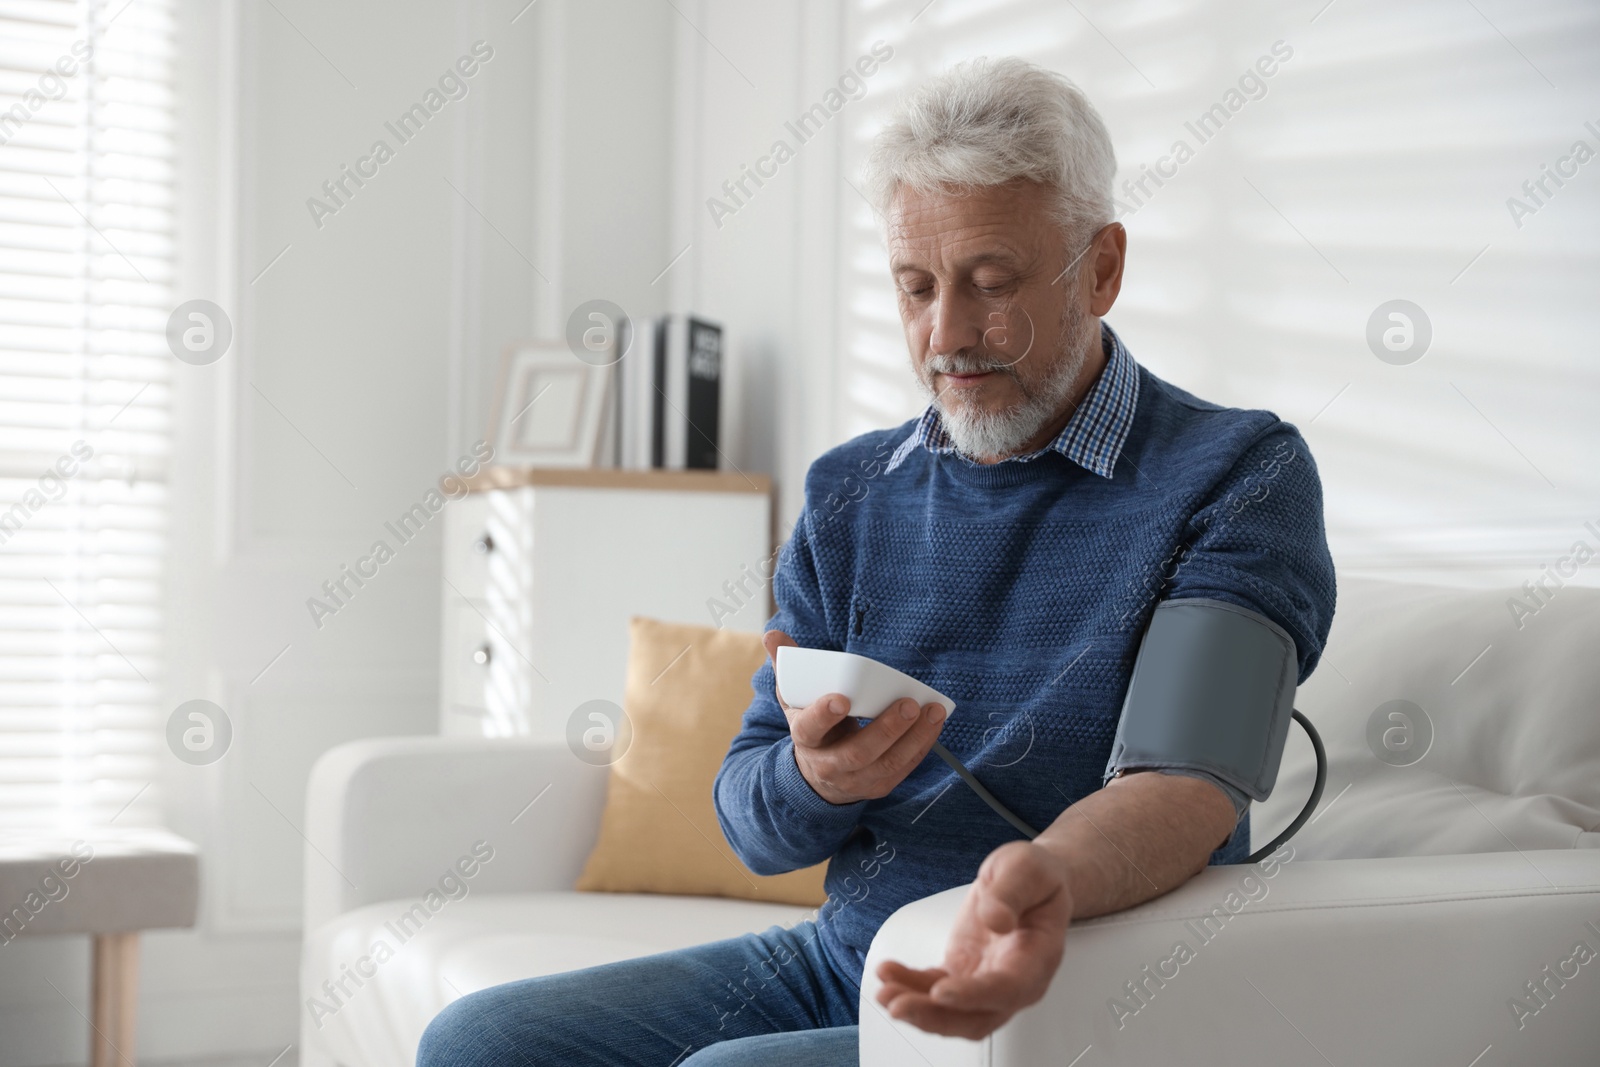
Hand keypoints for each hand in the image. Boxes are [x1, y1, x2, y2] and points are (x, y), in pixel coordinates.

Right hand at [763, 630, 947, 805]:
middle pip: (857, 752)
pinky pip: (903, 768)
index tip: (841, 698)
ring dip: (913, 737)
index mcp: (805, 738)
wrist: (818, 776)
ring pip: (886, 763)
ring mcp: (855, 780)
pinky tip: (934, 723)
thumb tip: (772, 635)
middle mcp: (828, 765)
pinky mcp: (879, 785)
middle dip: (885, 728)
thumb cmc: (812, 727)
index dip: (824, 714)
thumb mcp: (794, 700)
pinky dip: (922, 746)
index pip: (811, 728)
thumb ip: (786, 667)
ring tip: (933, 711)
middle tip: (908, 703)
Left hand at [875, 841, 1073, 1038]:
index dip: (973, 996)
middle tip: (899, 1005)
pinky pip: (934, 991)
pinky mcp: (963, 974)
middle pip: (976, 1017)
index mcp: (1037, 958)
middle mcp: (1014, 981)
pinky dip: (910, 986)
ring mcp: (986, 982)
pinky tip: (889, 974)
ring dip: (916, 1008)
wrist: (1030, 883)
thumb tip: (996, 919)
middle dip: (935, 1017)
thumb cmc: (1035, 878)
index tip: (941, 992)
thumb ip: (1011, 893)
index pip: (1007, 989)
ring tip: (884, 992)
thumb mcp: (1026, 868)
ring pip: (951, 1013)